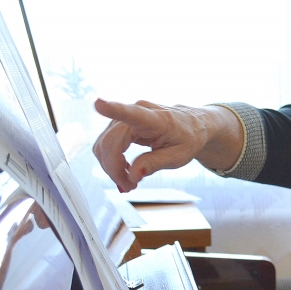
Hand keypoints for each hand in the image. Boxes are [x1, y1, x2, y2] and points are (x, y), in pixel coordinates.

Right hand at [92, 98, 242, 190]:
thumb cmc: (188, 138)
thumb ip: (155, 164)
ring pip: (104, 145)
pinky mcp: (120, 124)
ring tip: (129, 180)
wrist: (192, 125)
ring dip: (111, 166)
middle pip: (110, 142)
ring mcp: (126, 117)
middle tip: (129, 186)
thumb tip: (132, 175)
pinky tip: (125, 169)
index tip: (98, 104)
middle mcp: (137, 111)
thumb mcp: (179, 157)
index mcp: (156, 119)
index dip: (112, 109)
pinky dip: (112, 161)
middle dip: (114, 169)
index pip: (131, 113)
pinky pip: (106, 144)